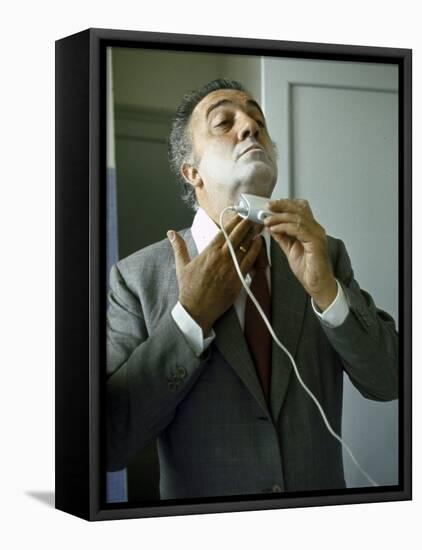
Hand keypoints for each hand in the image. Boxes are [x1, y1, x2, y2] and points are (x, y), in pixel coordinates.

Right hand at [167, 216, 262, 334]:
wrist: (196, 310)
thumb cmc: (189, 289)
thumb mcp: (181, 266)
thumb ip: (179, 247)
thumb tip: (171, 233)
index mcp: (208, 253)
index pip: (223, 232)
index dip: (233, 221)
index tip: (240, 214)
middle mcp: (220, 258)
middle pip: (236, 236)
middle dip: (245, 224)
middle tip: (252, 216)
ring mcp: (230, 268)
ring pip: (245, 247)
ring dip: (252, 235)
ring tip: (259, 226)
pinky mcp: (238, 279)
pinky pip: (250, 261)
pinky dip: (255, 251)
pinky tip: (259, 243)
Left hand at [264, 199, 336, 310]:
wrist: (317, 284)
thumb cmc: (308, 269)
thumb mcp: (290, 250)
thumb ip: (282, 237)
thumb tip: (272, 227)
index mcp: (310, 229)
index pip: (299, 209)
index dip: (285, 204)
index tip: (270, 206)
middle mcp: (315, 229)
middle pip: (299, 209)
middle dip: (281, 206)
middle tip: (268, 207)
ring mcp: (317, 235)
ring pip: (298, 218)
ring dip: (280, 218)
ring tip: (267, 220)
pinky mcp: (316, 243)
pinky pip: (299, 229)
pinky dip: (285, 227)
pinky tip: (275, 229)